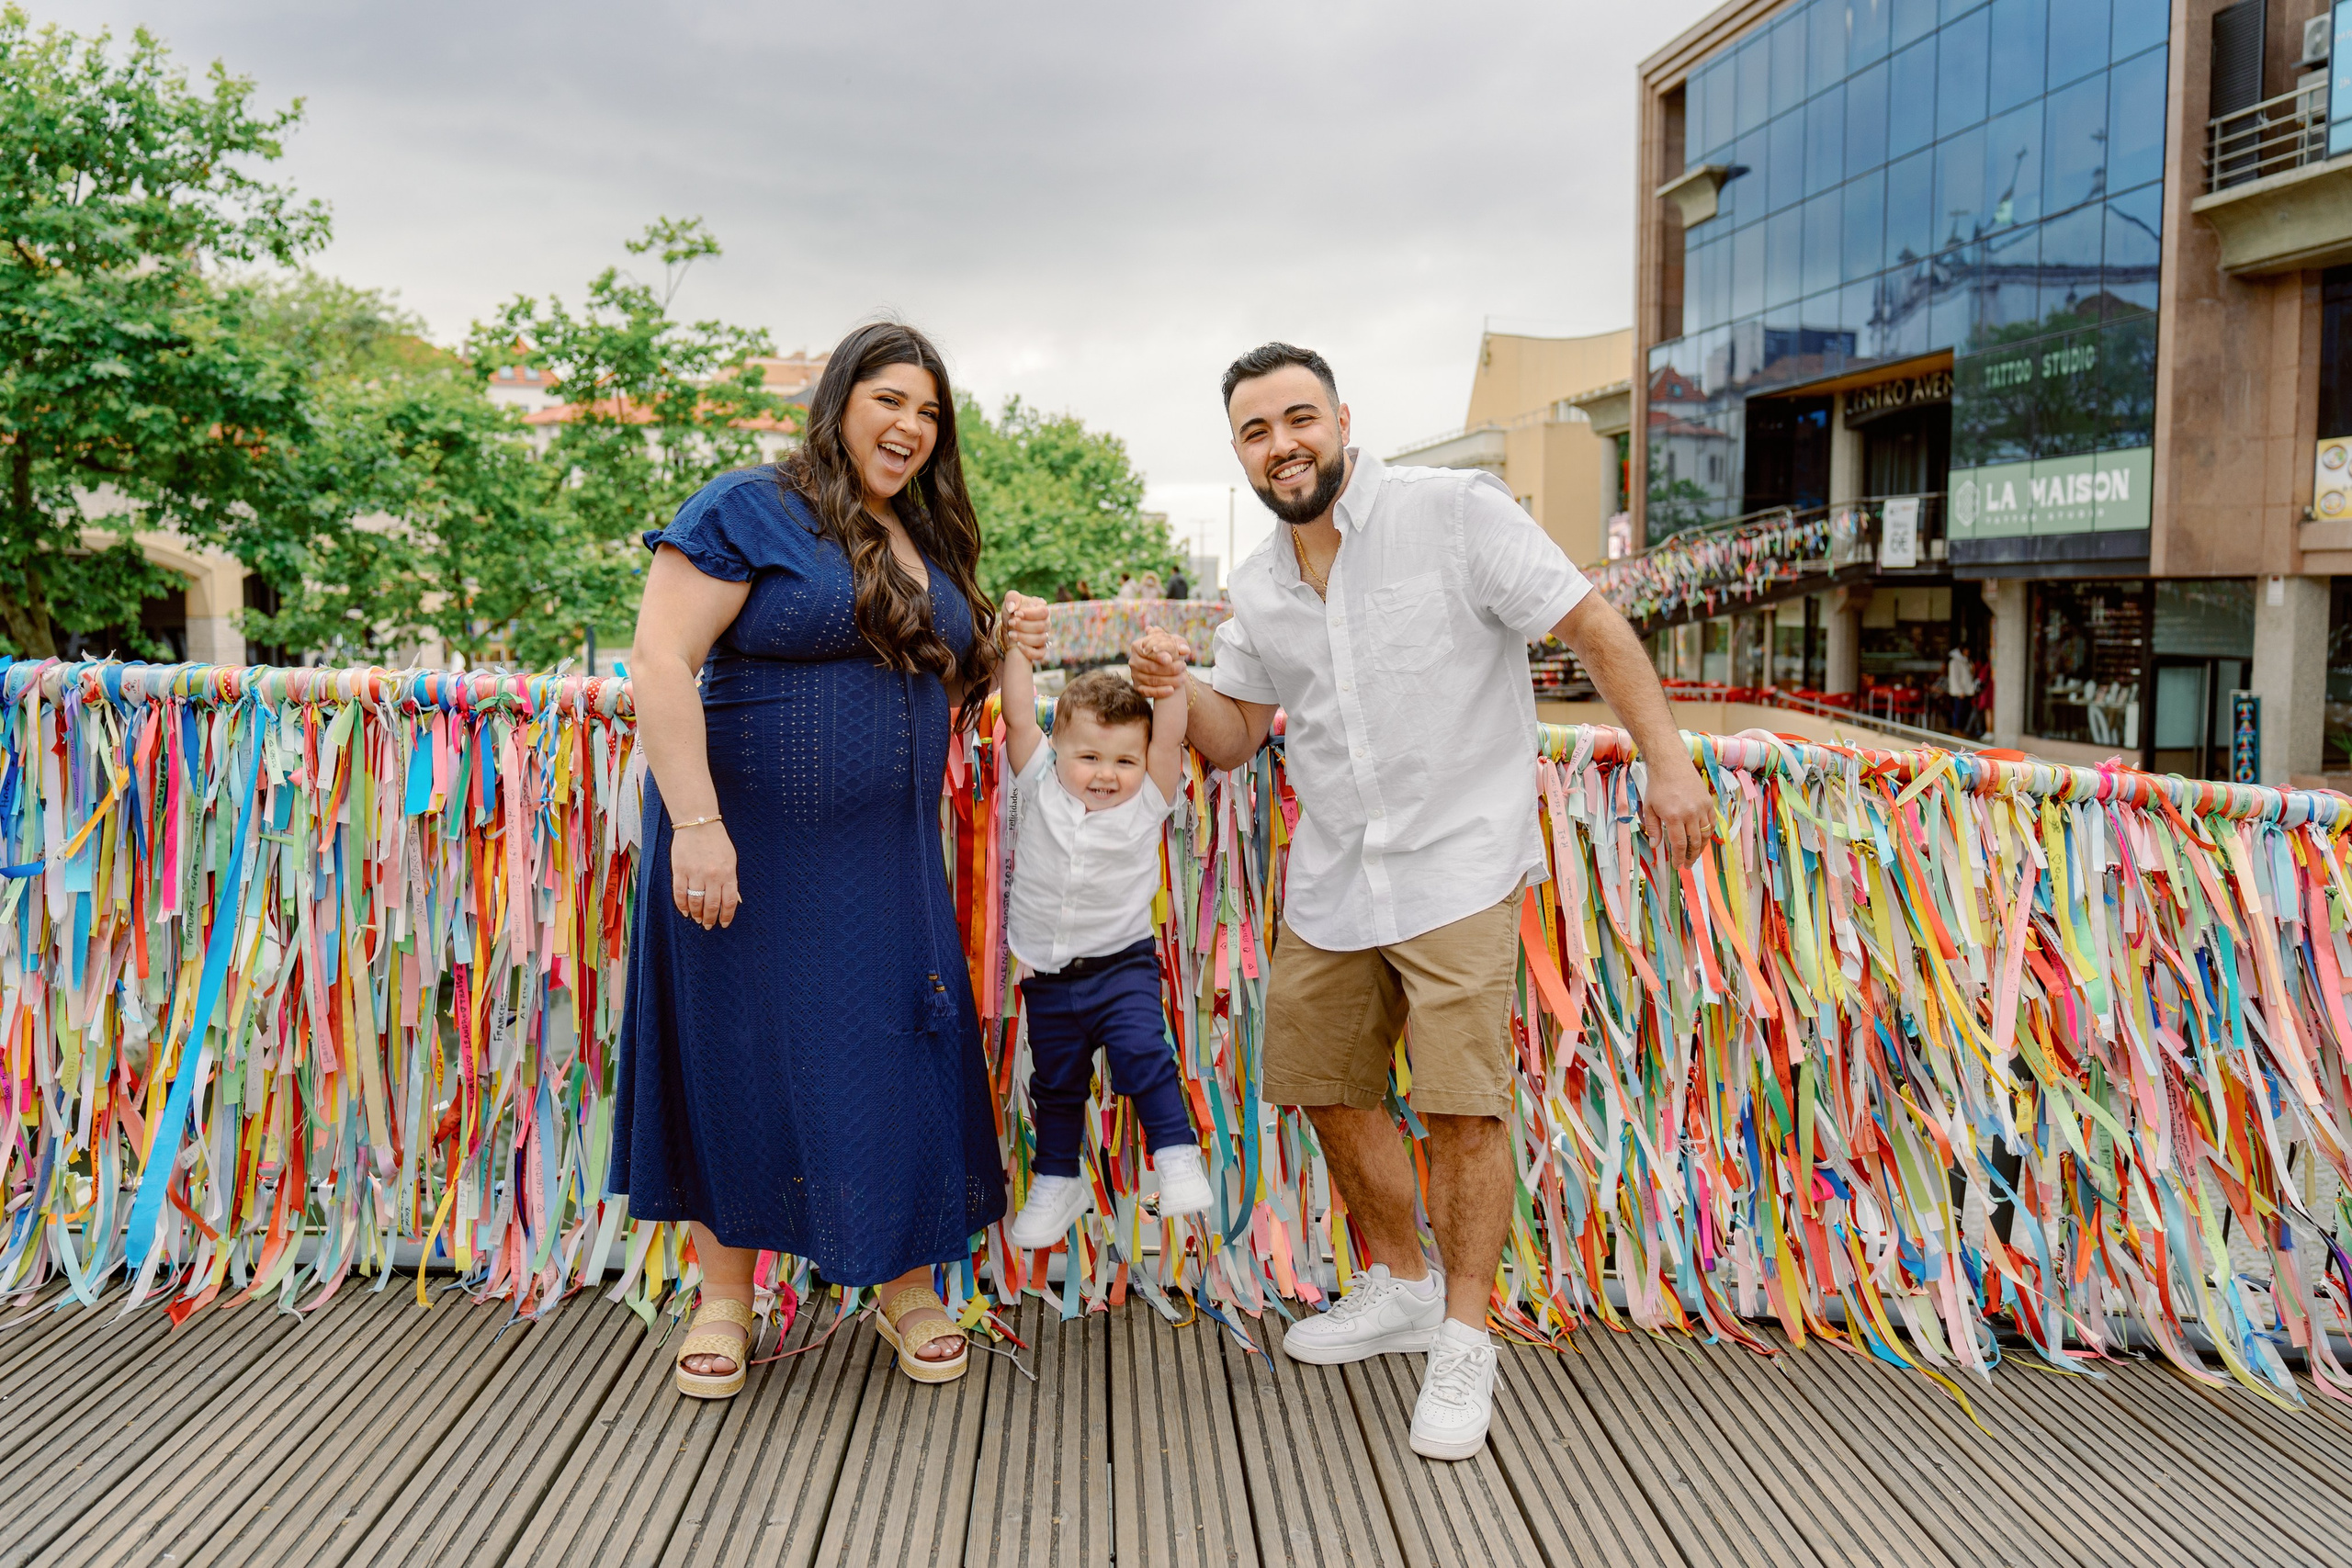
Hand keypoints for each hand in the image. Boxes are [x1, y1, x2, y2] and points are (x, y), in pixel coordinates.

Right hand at [671, 824, 740, 929]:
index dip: (727, 916)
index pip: (729, 902)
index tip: (724, 923)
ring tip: (698, 919)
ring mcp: (695, 874)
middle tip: (709, 925)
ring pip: (695, 902)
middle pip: (712, 905)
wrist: (698, 824)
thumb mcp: (731, 860)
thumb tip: (731, 900)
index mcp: (728, 873)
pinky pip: (680, 894)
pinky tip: (685, 911)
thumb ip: (730, 879)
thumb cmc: (717, 841)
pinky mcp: (680, 871)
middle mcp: (712, 876)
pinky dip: (682, 905)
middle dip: (711, 918)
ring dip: (697, 914)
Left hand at [1000, 592, 1048, 660]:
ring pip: (1040, 640)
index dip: (1030, 614)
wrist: (1009, 627)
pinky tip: (1018, 645)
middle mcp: (1046, 624)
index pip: (1043, 612)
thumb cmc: (1013, 612)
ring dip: (1024, 637)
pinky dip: (1029, 651)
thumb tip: (1012, 608)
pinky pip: (1040, 654)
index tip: (1016, 613)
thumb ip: (1012, 597)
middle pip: (1041, 627)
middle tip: (1011, 623)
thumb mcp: (1010, 601)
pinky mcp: (1040, 650)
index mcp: (1042, 610)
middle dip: (1024, 625)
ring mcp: (1044, 637)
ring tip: (1011, 634)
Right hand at [1127, 629, 1190, 698]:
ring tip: (1183, 678)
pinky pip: (1147, 692)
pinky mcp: (1138, 687)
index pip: (1148, 652)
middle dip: (1168, 668)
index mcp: (1138, 646)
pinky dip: (1159, 692)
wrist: (1167, 666)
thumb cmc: (1169, 650)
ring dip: (1168, 680)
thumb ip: (1180, 643)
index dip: (1159, 656)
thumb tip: (1185, 650)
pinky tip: (1171, 690)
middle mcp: (1134, 661)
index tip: (1170, 659)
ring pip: (1151, 680)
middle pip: (1150, 667)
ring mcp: (1135, 675)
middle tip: (1183, 667)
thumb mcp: (1174, 643)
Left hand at [1640, 749, 1712, 871]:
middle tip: (1687, 864)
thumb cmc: (1657, 786)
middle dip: (1691, 856)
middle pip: (1695, 842)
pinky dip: (1709, 833)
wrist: (1671, 764)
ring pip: (1705, 834)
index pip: (1679, 844)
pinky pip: (1712, 823)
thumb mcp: (1649, 808)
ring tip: (1695, 855)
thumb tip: (1656, 846)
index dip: (1679, 857)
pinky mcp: (1708, 802)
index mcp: (1674, 817)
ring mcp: (1701, 808)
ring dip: (1701, 847)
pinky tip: (1703, 839)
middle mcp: (1690, 814)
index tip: (1678, 865)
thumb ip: (1654, 828)